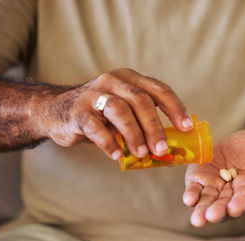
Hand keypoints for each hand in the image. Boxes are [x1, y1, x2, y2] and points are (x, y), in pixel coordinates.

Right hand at [38, 68, 192, 159]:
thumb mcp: (125, 112)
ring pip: (119, 110)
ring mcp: (94, 93)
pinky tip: (115, 155)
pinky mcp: (77, 110)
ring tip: (142, 153)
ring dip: (134, 134)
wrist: (58, 111)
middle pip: (141, 100)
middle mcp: (114, 81)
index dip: (175, 108)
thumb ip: (143, 123)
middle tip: (162, 149)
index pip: (159, 90)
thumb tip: (169, 149)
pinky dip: (108, 142)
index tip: (186, 127)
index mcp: (131, 80)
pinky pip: (95, 126)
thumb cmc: (101, 115)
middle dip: (155, 127)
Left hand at [183, 130, 244, 226]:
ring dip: (203, 209)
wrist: (241, 146)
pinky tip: (189, 198)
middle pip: (225, 204)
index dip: (241, 202)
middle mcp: (233, 191)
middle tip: (211, 217)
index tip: (235, 208)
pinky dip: (192, 194)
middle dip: (218, 211)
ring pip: (209, 201)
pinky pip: (196, 189)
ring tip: (198, 219)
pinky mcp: (201, 178)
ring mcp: (216, 187)